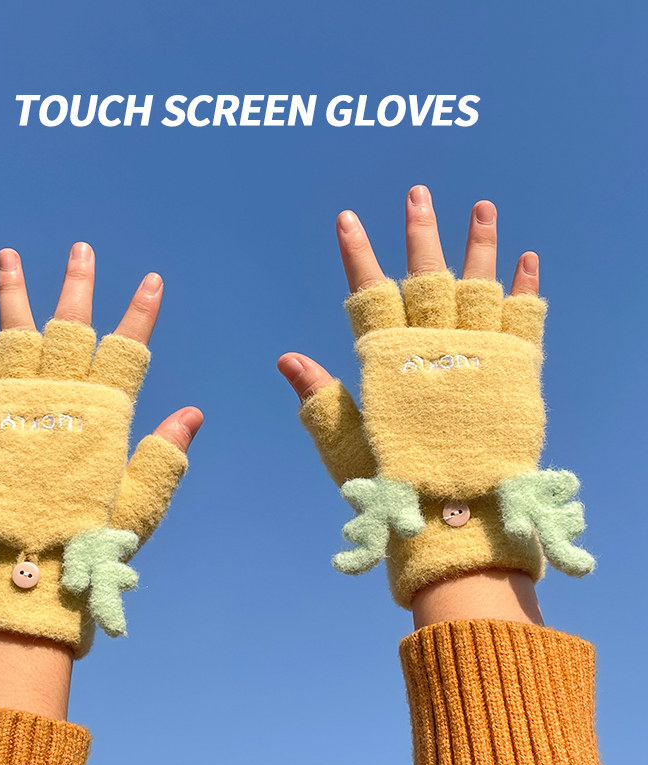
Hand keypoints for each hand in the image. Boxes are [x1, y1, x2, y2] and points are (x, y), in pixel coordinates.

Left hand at [0, 244, 200, 717]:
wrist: (19, 571)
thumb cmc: (86, 542)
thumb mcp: (138, 502)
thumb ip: (163, 454)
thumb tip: (193, 412)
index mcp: (102, 415)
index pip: (129, 347)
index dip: (141, 311)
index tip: (151, 280)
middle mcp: (58, 396)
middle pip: (71, 324)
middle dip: (78, 283)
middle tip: (81, 249)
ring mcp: (12, 400)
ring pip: (15, 328)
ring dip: (13, 289)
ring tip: (8, 254)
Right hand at [278, 187, 557, 624]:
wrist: (461, 522)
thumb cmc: (397, 488)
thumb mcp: (346, 445)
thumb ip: (320, 398)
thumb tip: (286, 359)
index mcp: (392, 364)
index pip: (368, 294)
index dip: (357, 254)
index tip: (349, 220)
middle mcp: (436, 349)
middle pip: (427, 275)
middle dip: (421, 231)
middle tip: (419, 193)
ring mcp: (481, 356)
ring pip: (480, 284)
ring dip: (480, 243)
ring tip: (482, 206)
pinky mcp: (519, 372)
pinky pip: (524, 318)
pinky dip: (526, 287)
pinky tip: (527, 259)